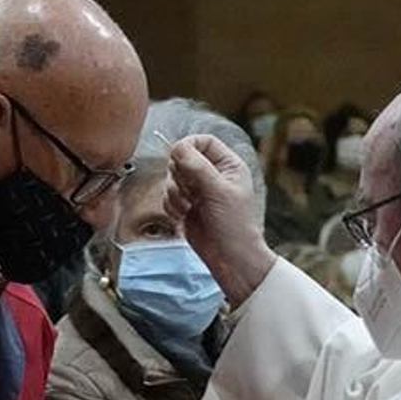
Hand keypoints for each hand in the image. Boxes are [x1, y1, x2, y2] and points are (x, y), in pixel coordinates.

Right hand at [165, 135, 274, 304]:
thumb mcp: (218, 192)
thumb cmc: (233, 225)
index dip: (189, 146)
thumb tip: (179, 147)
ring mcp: (197, 191)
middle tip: (191, 192)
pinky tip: (184, 217)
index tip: (180, 158)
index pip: (203, 141)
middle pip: (182, 158)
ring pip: (171, 178)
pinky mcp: (185, 206)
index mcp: (227, 165)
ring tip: (190, 209)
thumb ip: (198, 167)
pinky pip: (167, 197)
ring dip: (175, 194)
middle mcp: (212, 175)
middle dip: (180, 176)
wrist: (229, 258)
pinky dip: (171, 207)